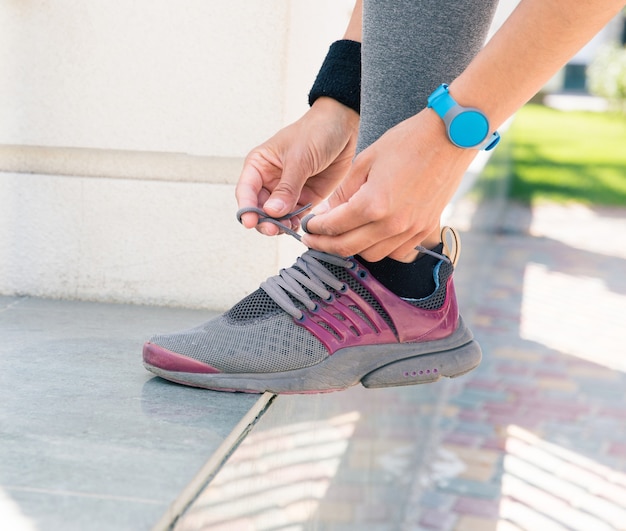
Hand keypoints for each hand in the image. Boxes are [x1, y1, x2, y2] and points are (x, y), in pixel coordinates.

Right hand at [235, 97, 358, 235]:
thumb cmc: (316, 132)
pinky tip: (298, 227)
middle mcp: (270, 180)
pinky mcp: (305, 198)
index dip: (246, 208)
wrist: (344, 126)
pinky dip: (295, 224)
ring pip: (276, 216)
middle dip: (264, 221)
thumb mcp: (300, 158)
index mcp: (260, 165)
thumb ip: (287, 187)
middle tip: (272, 229)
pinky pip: (295, 217)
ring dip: (279, 225)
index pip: (246, 191)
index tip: (249, 222)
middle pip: (259, 208)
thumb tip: (272, 212)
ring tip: (287, 228)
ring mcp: (287, 191)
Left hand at [301, 108, 477, 260]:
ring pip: (371, 255)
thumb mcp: (365, 161)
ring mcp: (411, 231)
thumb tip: (328, 213)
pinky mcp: (425, 231)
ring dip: (352, 248)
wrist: (450, 139)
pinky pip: (395, 253)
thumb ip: (343, 192)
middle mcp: (392, 224)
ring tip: (342, 236)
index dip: (315, 230)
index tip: (307, 228)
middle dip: (324, 245)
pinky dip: (379, 249)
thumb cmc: (407, 143)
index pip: (334, 227)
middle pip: (348, 248)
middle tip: (313, 239)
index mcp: (373, 204)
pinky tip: (371, 236)